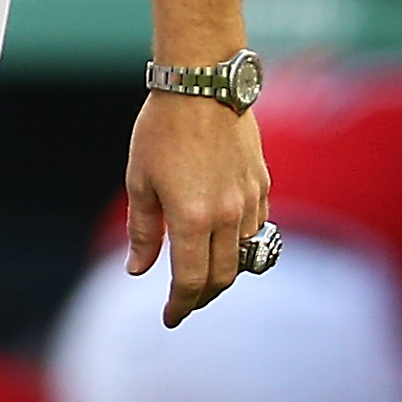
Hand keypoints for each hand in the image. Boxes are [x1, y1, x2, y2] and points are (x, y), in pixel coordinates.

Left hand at [125, 93, 270, 326]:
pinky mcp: (263, 184)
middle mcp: (228, 216)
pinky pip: (256, 229)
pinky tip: (222, 240)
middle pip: (221, 277)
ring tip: (201, 275)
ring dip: (223, 273)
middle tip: (183, 302)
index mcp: (192, 218)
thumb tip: (138, 270)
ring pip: (244, 257)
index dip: (179, 305)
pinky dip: (240, 244)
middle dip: (201, 296)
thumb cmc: (161, 129)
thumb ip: (143, 230)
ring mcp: (251, 200)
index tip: (169, 317)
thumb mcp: (139, 180)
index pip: (190, 281)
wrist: (203, 84)